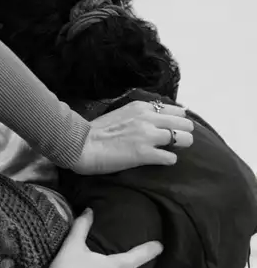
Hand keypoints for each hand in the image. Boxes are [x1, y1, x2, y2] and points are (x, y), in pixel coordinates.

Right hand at [72, 99, 194, 173]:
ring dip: (180, 146)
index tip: (170, 128)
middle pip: (186, 124)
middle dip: (183, 133)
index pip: (176, 110)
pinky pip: (171, 158)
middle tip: (174, 141)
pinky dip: (168, 160)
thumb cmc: (96, 131)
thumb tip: (158, 120)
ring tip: (169, 150)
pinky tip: (159, 160)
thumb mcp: (121, 114)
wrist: (80, 145)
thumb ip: (140, 115)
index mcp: (142, 107)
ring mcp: (148, 136)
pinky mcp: (145, 154)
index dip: (176, 121)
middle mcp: (148, 119)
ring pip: (185, 139)